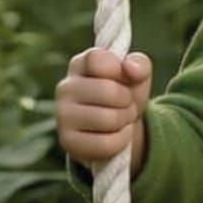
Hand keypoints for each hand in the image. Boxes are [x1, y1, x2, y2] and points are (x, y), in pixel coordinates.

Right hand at [56, 47, 152, 176]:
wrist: (118, 127)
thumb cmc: (125, 94)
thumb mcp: (138, 76)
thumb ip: (140, 64)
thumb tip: (130, 67)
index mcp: (80, 64)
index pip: (97, 59)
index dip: (118, 69)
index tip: (123, 77)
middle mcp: (65, 87)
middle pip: (109, 91)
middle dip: (128, 100)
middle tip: (126, 103)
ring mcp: (62, 115)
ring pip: (109, 119)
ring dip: (125, 120)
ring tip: (121, 118)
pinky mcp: (67, 142)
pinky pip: (106, 143)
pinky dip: (121, 140)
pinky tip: (116, 134)